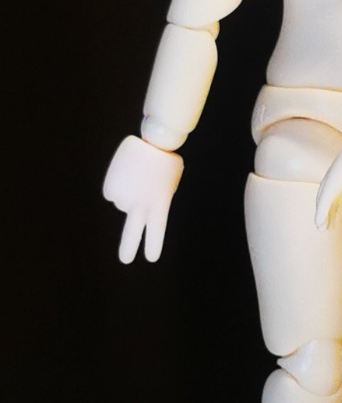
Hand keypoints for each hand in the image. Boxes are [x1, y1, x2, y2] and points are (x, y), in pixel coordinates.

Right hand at [103, 136, 183, 262]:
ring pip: (124, 202)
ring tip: (139, 175)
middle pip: (133, 231)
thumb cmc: (166, 162)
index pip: (157, 230)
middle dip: (129, 247)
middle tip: (126, 261)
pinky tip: (127, 172)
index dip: (153, 244)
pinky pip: (115, 192)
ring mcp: (125, 197)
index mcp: (160, 203)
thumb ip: (156, 199)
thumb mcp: (167, 184)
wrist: (153, 141)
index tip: (151, 259)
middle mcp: (141, 204)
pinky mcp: (112, 189)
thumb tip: (139, 207)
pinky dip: (120, 185)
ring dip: (130, 191)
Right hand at [315, 135, 341, 227]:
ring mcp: (339, 174)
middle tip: (321, 228)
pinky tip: (338, 208)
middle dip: (321, 213)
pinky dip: (335, 201)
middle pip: (323, 197)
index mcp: (336, 176)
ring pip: (329, 194)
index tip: (319, 226)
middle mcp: (334, 176)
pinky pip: (337, 191)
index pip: (325, 198)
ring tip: (327, 223)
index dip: (321, 213)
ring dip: (327, 208)